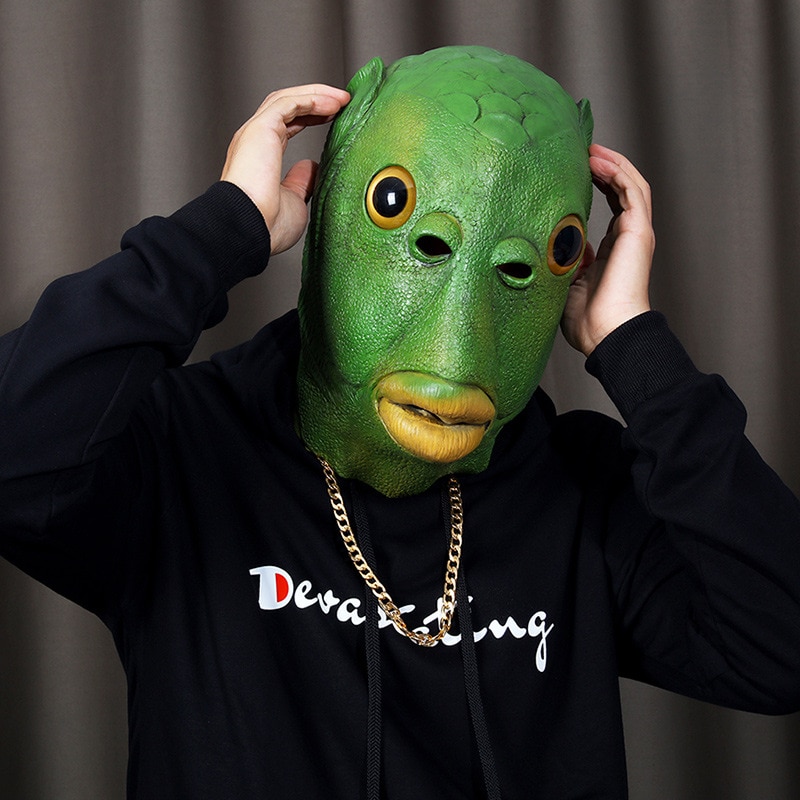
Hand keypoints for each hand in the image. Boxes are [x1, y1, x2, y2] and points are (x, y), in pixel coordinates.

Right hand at [221, 84, 349, 254]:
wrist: (249, 228)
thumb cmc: (266, 225)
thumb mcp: (295, 202)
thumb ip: (302, 182)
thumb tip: (312, 168)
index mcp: (262, 158)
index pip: (288, 126)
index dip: (311, 117)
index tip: (334, 117)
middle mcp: (256, 142)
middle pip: (287, 107)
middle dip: (316, 100)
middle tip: (342, 101)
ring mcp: (256, 133)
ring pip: (287, 100)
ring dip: (316, 95)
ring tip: (341, 97)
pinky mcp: (261, 128)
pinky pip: (288, 103)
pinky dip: (311, 99)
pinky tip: (332, 102)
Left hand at [561, 144, 654, 355]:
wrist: (606, 334)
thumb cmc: (586, 320)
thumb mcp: (567, 282)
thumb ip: (567, 259)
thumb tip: (561, 241)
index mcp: (611, 250)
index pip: (607, 205)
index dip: (594, 183)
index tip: (572, 168)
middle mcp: (626, 238)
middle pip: (621, 189)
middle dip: (602, 166)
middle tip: (579, 149)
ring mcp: (635, 233)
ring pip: (629, 184)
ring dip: (610, 163)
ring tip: (588, 148)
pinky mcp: (639, 231)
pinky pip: (632, 191)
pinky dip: (616, 171)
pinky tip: (597, 159)